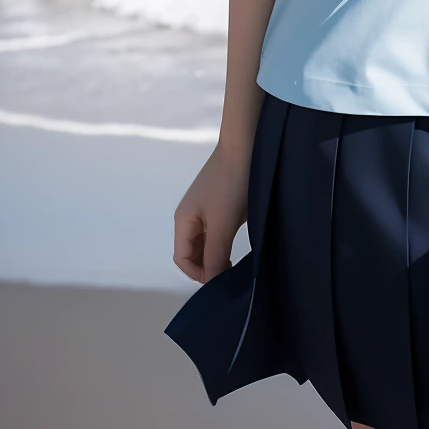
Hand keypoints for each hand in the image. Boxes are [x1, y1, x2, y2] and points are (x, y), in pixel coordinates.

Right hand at [173, 140, 251, 283]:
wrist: (246, 146)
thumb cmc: (231, 184)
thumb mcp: (223, 223)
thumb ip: (215, 254)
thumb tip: (212, 283)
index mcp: (183, 220)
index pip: (182, 259)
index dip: (198, 274)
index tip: (221, 281)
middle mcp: (190, 216)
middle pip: (193, 252)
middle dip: (209, 266)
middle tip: (232, 275)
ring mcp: (205, 208)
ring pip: (207, 242)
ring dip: (219, 254)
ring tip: (238, 262)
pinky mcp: (221, 202)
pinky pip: (218, 229)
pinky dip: (226, 241)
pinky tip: (241, 243)